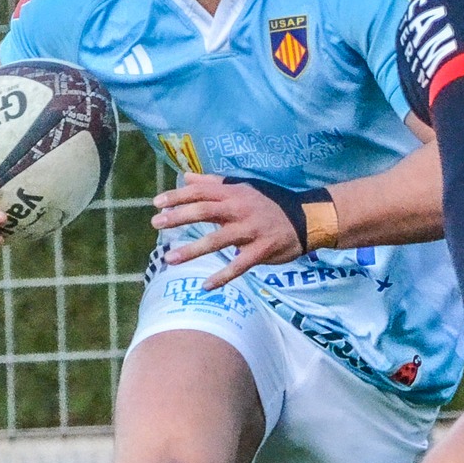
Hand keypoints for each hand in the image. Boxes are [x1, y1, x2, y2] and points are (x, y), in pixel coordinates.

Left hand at [151, 174, 303, 288]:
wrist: (307, 218)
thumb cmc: (270, 202)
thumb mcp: (244, 187)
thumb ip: (214, 183)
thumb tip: (186, 176)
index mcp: (234, 193)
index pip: (201, 192)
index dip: (178, 196)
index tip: (157, 203)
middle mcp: (240, 209)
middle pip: (204, 211)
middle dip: (179, 217)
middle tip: (156, 224)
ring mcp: (251, 230)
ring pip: (217, 240)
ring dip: (192, 250)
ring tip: (170, 259)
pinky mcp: (262, 250)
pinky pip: (239, 266)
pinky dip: (223, 276)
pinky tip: (206, 286)